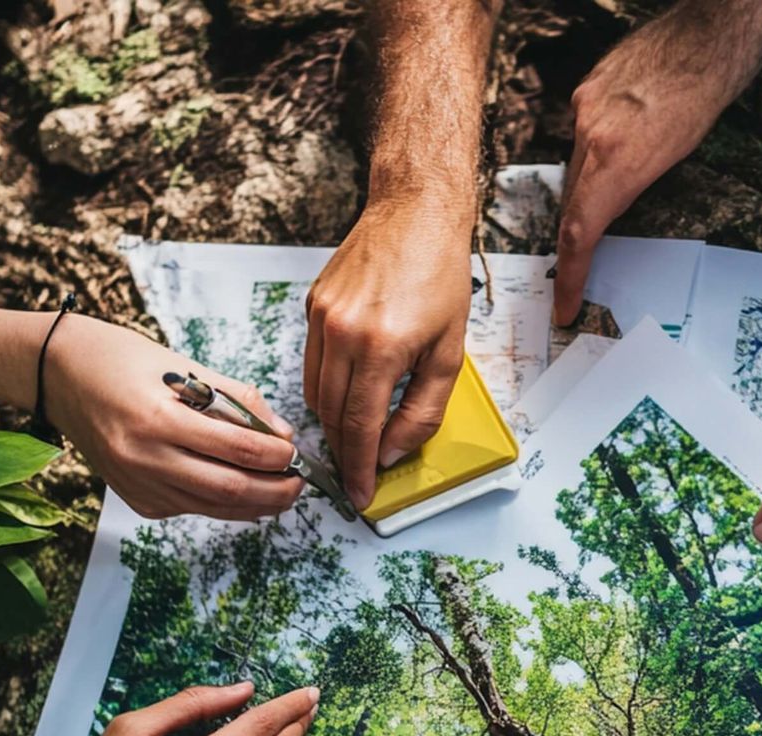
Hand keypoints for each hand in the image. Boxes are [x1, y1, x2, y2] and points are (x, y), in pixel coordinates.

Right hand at [43, 316, 304, 519]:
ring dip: (256, 504)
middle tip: (300, 483)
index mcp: (156, 418)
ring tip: (282, 491)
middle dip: (275, 491)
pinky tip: (246, 492)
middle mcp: (144, 458)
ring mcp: (138, 485)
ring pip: (213, 508)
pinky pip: (192, 508)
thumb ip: (236, 400)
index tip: (296, 452)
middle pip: (229, 491)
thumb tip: (281, 434)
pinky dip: (224, 504)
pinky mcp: (138, 501)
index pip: (236, 449)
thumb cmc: (121, 360)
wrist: (57, 375)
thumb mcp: (182, 366)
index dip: (276, 456)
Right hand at [305, 202, 470, 509]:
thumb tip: (391, 451)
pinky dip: (327, 388)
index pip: (360, 428)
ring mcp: (321, 318)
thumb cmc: (439, 277)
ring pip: (315, 393)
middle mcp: (342, 334)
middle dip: (345, 452)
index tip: (360, 494)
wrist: (415, 214)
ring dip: (333, 423)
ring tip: (355, 438)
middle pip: (332, 416)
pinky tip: (349, 392)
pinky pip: (312, 363)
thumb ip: (421, 410)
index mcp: (380, 348)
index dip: (359, 468)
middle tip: (359, 473)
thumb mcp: (449, 354)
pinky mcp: (312, 306)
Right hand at [553, 3, 761, 324]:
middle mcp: (594, 135)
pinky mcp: (587, 88)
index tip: (565, 306)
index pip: (581, 233)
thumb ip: (636, 186)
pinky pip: (582, 132)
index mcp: (619, 162)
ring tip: (618, 189)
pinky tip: (622, 139)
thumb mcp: (680, 157)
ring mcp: (586, 109)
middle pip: (574, 202)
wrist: (709, 33)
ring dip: (590, 188)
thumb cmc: (708, 92)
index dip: (570, 276)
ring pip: (576, 166)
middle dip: (579, 236)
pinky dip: (596, 148)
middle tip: (582, 267)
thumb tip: (614, 209)